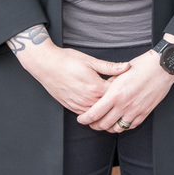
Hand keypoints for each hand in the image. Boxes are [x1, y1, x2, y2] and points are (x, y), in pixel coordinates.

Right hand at [13, 40, 128, 114]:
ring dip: (104, 109)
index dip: (123, 90)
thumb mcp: (91, 61)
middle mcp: (87, 99)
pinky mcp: (70, 106)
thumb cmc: (67, 60)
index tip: (128, 86)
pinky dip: (93, 112)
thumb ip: (110, 67)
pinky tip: (98, 106)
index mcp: (95, 87)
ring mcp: (78, 104)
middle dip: (115, 101)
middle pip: (107, 106)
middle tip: (123, 95)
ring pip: (97, 113)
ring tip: (112, 103)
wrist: (45, 64)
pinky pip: (85, 114)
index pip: (116, 94)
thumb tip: (127, 67)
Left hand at [76, 49, 173, 132]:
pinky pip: (130, 126)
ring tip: (105, 123)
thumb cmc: (142, 66)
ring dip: (108, 128)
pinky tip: (120, 121)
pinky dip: (122, 126)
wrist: (163, 67)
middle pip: (103, 124)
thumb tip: (101, 94)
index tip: (81, 119)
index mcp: (115, 94)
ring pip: (116, 129)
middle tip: (91, 122)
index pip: (94, 114)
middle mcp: (124, 105)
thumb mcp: (120, 73)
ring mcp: (135, 111)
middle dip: (94, 125)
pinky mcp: (145, 112)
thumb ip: (108, 85)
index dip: (84, 119)